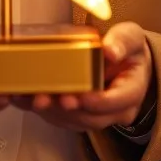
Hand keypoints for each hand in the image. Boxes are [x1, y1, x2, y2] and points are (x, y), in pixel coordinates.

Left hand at [14, 23, 154, 132]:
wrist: (125, 61)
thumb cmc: (127, 49)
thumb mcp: (130, 37)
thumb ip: (122, 41)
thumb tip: (110, 50)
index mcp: (132, 91)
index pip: (117, 102)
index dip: (98, 102)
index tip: (82, 95)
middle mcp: (116, 110)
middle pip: (92, 118)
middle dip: (68, 110)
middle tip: (49, 99)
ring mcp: (98, 116)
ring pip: (75, 122)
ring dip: (53, 113)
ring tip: (35, 99)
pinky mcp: (80, 115)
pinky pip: (62, 119)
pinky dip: (45, 111)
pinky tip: (28, 99)